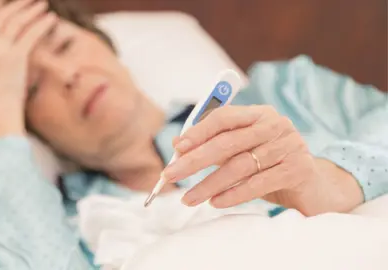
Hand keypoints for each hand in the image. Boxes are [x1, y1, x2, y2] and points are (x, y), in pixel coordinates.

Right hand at [0, 0, 56, 140]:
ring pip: (16, 21)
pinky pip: (31, 34)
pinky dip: (41, 24)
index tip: (4, 2)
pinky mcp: (16, 57)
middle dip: (16, 4)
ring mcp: (0, 50)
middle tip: (29, 0)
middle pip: (1, 15)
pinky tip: (51, 18)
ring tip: (43, 4)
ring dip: (31, 10)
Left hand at [162, 105, 362, 215]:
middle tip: (171, 175)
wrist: (314, 185)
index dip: (198, 131)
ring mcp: (289, 146)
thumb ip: (213, 145)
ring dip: (210, 184)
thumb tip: (177, 145)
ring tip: (188, 198)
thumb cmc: (270, 165)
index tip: (177, 148)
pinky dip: (234, 194)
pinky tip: (215, 203)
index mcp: (260, 114)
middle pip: (228, 142)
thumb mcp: (242, 152)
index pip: (224, 117)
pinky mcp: (297, 169)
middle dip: (195, 160)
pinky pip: (258, 183)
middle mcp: (275, 125)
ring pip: (240, 165)